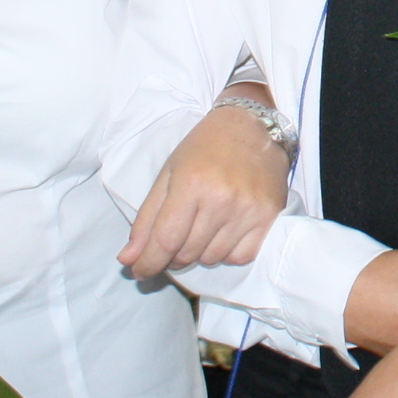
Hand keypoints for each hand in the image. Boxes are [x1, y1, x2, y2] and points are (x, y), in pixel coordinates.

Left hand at [120, 102, 290, 278]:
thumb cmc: (204, 147)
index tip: (138, 271)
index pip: (165, 240)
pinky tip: (222, 234)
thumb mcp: (168, 174)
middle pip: (187, 253)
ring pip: (212, 258)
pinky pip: (240, 257)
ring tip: (199, 230)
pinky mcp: (269, 216)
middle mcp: (221, 199)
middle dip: (172, 256)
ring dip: (199, 253)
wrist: (251, 126)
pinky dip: (226, 253)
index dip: (148, 262)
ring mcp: (248, 210)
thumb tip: (128, 259)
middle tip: (172, 242)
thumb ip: (147, 219)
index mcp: (191, 183)